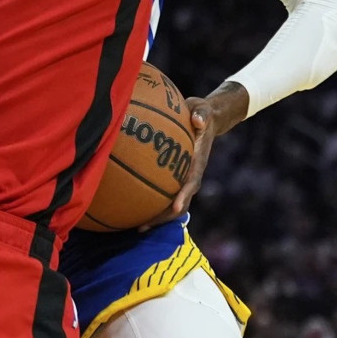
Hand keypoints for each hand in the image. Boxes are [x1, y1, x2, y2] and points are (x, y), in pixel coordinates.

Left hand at [138, 82, 248, 228]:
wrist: (205, 118)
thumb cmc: (202, 114)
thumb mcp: (203, 110)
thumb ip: (201, 114)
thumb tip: (198, 120)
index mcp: (198, 162)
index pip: (192, 183)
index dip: (183, 196)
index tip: (174, 208)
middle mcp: (191, 175)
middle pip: (180, 203)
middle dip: (164, 217)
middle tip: (144, 226)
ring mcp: (183, 178)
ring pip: (170, 204)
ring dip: (156, 217)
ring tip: (135, 227)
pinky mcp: (174, 176)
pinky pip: (162, 193)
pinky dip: (150, 202)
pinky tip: (131, 206)